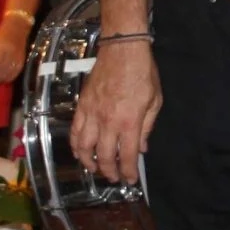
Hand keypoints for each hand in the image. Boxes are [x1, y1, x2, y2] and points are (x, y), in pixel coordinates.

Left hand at [0, 15, 30, 85]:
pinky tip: (8, 81)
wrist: (18, 25)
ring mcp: (18, 56)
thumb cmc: (2, 33)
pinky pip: (18, 70)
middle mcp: (11, 53)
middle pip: (3, 70)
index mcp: (2, 48)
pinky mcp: (23, 58)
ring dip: (4, 80)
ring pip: (11, 72)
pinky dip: (12, 77)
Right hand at [70, 39, 160, 184]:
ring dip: (88, 162)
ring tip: (94, 168)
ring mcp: (92, 114)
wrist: (122, 49)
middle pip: (104, 156)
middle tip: (114, 177)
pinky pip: (74, 130)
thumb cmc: (143, 72)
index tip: (129, 180)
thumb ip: (147, 127)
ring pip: (84, 146)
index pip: (128, 156)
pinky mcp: (82, 105)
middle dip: (109, 171)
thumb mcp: (155, 101)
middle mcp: (108, 121)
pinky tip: (79, 150)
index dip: (128, 172)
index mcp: (129, 122)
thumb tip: (142, 148)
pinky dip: (75, 144)